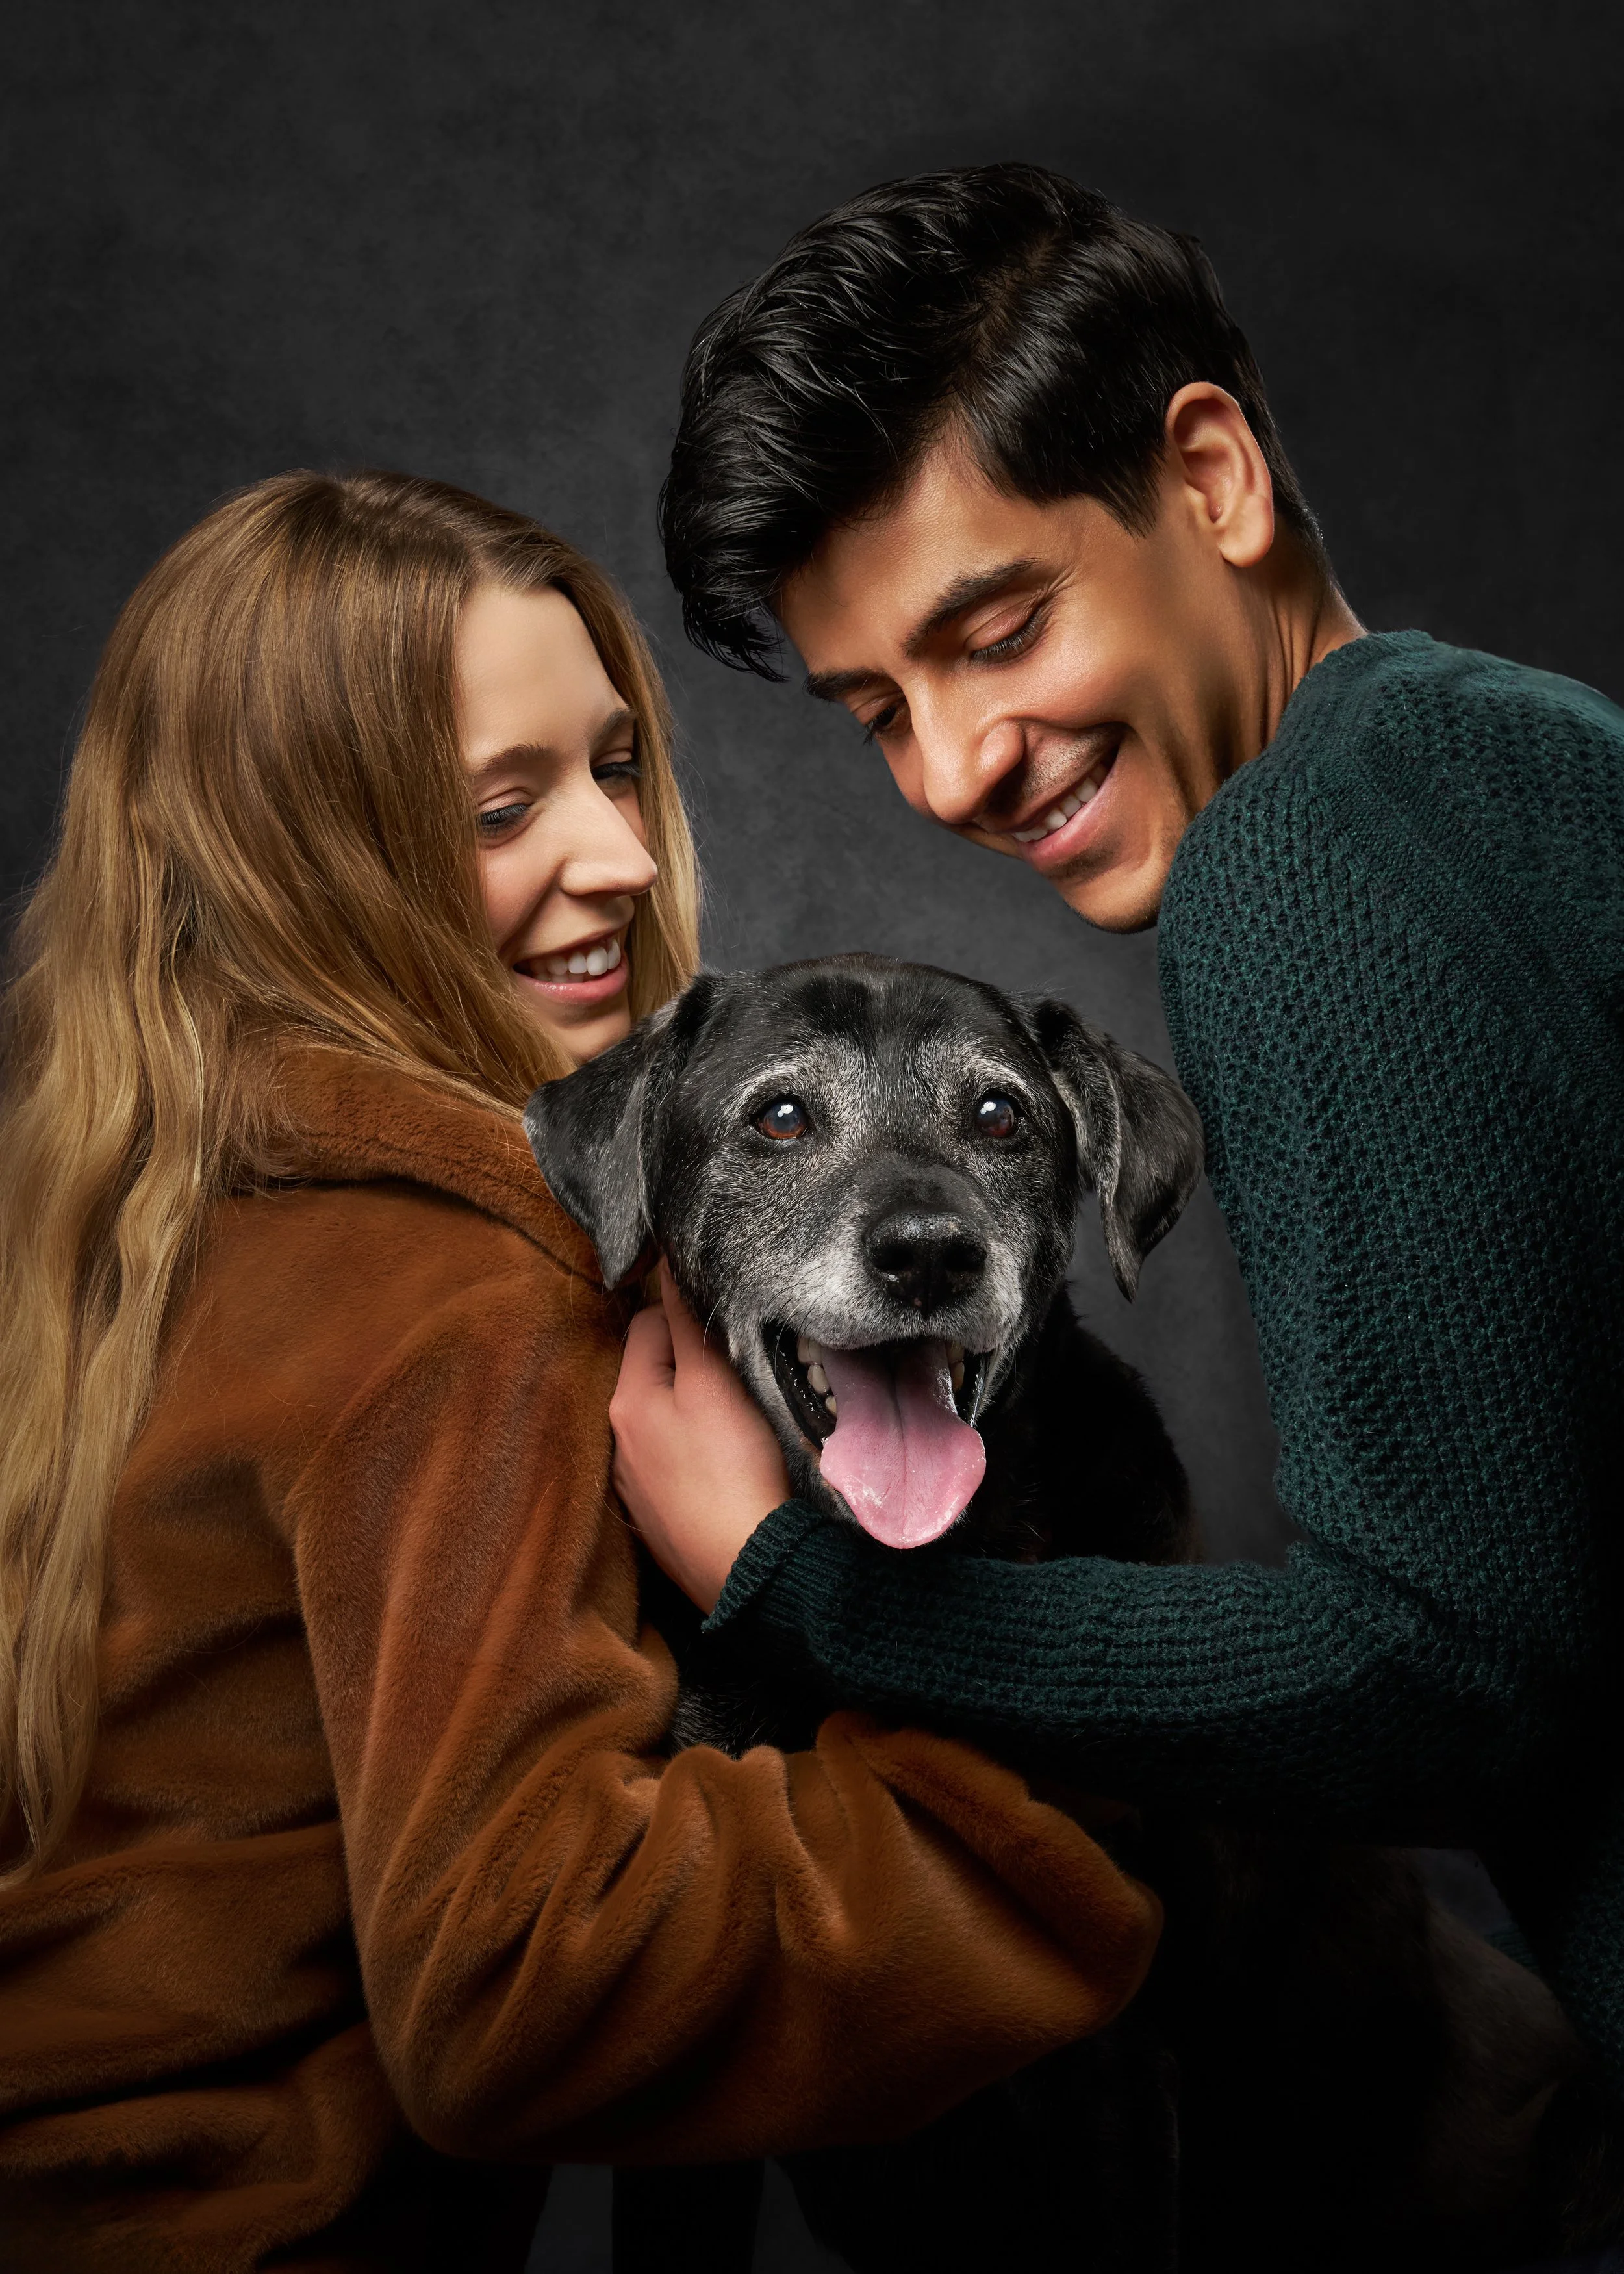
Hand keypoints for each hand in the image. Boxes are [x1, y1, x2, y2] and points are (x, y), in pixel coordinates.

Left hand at [610, 1262, 791, 1612]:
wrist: (751, 1569)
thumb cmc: (734, 1469)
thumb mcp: (714, 1384)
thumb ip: (688, 1322)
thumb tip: (668, 1267)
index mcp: (625, 1402)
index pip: (648, 1323)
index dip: (687, 1315)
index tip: (726, 1328)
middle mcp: (618, 1443)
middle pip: (652, 1372)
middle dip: (688, 1363)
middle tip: (736, 1373)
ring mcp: (637, 1487)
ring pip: (664, 1420)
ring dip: (692, 1409)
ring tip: (737, 1420)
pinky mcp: (661, 1520)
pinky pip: (675, 1464)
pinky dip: (696, 1454)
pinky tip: (727, 1466)